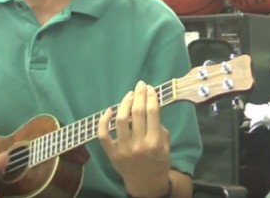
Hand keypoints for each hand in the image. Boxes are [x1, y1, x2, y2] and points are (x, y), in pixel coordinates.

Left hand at [98, 81, 171, 197]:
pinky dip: (103, 121)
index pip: (152, 113)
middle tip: (140, 85)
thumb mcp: (166, 146)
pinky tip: (109, 110)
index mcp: (154, 142)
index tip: (150, 88)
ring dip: (124, 103)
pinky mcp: (111, 153)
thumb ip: (159, 128)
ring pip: (120, 120)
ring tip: (129, 95)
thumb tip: (149, 107)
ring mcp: (123, 149)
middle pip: (137, 113)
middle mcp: (138, 145)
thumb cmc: (158, 162)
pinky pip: (103, 135)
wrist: (146, 184)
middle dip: (139, 95)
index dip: (151, 97)